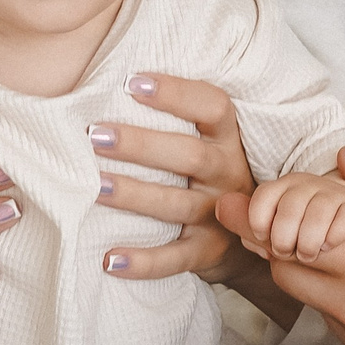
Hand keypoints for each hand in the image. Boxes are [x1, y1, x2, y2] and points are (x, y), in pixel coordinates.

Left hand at [93, 73, 259, 284]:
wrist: (250, 235)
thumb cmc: (209, 175)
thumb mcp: (211, 143)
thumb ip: (177, 120)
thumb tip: (107, 87)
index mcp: (228, 140)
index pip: (212, 106)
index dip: (176, 93)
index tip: (131, 82)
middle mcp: (228, 174)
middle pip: (189, 156)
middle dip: (141, 144)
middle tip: (95, 134)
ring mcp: (219, 216)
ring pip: (176, 205)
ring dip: (134, 195)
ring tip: (93, 186)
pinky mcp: (207, 252)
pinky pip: (175, 259)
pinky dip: (143, 262)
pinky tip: (110, 260)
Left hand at [216, 148, 344, 344]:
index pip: (289, 238)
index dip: (255, 217)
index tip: (227, 201)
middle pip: (285, 269)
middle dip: (271, 239)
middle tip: (263, 211)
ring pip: (306, 296)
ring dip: (299, 266)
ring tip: (309, 235)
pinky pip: (331, 319)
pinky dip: (326, 292)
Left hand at [243, 170, 344, 263]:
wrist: (341, 221)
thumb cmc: (300, 228)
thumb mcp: (270, 225)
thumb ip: (246, 222)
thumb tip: (221, 207)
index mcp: (281, 187)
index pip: (263, 198)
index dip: (257, 223)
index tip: (263, 239)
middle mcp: (306, 185)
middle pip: (290, 208)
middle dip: (284, 240)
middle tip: (287, 253)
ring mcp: (333, 194)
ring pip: (318, 215)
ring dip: (309, 243)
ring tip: (307, 254)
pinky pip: (344, 221)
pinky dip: (334, 239)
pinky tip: (329, 245)